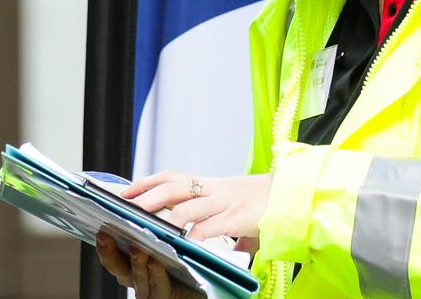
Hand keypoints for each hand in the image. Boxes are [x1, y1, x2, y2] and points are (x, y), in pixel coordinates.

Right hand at [96, 233, 199, 298]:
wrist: (203, 285)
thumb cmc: (182, 261)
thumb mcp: (162, 240)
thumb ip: (149, 228)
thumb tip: (136, 203)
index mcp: (131, 262)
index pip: (111, 253)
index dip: (104, 243)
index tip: (100, 228)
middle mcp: (136, 277)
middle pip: (117, 267)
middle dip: (109, 253)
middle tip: (106, 235)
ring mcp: (150, 289)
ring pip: (137, 278)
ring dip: (136, 263)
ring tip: (137, 248)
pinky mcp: (166, 297)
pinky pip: (158, 288)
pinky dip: (156, 275)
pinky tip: (156, 263)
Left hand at [122, 171, 272, 240]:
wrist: (293, 196)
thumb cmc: (264, 202)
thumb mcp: (234, 207)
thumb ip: (218, 222)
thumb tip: (210, 240)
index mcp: (210, 185)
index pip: (172, 178)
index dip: (147, 182)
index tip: (127, 190)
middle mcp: (213, 190)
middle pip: (173, 187)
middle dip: (148, 196)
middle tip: (127, 205)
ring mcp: (224, 203)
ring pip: (188, 206)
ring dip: (166, 216)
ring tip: (148, 225)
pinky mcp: (237, 218)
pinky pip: (211, 227)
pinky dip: (196, 235)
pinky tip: (184, 242)